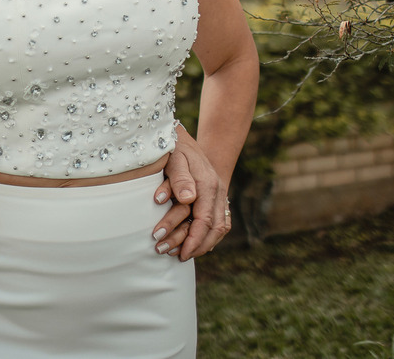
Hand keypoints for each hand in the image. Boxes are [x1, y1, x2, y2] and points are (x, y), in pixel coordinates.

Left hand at [151, 123, 229, 259]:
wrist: (184, 137)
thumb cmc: (174, 148)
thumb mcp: (174, 159)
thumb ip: (179, 178)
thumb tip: (187, 199)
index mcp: (208, 184)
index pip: (205, 220)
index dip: (193, 240)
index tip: (180, 254)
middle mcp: (217, 191)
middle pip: (215, 228)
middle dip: (196, 246)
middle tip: (176, 256)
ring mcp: (219, 194)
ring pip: (219, 227)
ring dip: (203, 244)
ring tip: (183, 254)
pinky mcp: (215, 197)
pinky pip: (219, 222)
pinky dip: (209, 236)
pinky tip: (196, 244)